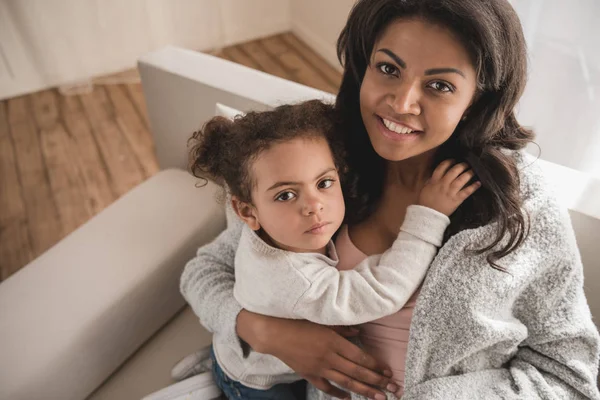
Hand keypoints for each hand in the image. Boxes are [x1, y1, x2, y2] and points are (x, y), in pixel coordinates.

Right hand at [237, 310, 393, 398]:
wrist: (274, 332)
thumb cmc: (299, 322)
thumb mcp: (323, 321)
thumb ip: (343, 328)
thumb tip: (359, 332)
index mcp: (333, 342)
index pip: (360, 357)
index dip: (375, 365)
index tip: (388, 372)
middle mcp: (328, 357)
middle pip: (357, 372)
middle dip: (376, 381)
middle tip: (392, 389)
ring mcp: (318, 368)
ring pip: (345, 382)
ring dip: (363, 391)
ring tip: (378, 398)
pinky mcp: (309, 374)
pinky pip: (326, 387)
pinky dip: (338, 394)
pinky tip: (348, 398)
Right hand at [418, 160, 481, 215]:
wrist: (429, 215)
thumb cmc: (425, 203)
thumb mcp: (425, 189)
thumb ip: (430, 181)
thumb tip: (434, 175)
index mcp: (434, 181)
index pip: (441, 167)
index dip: (448, 162)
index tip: (453, 160)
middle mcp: (443, 184)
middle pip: (454, 171)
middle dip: (461, 166)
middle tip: (466, 163)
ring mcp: (450, 192)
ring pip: (461, 180)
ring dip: (468, 174)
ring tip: (473, 170)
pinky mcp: (456, 199)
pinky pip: (466, 192)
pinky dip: (473, 187)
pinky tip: (478, 183)